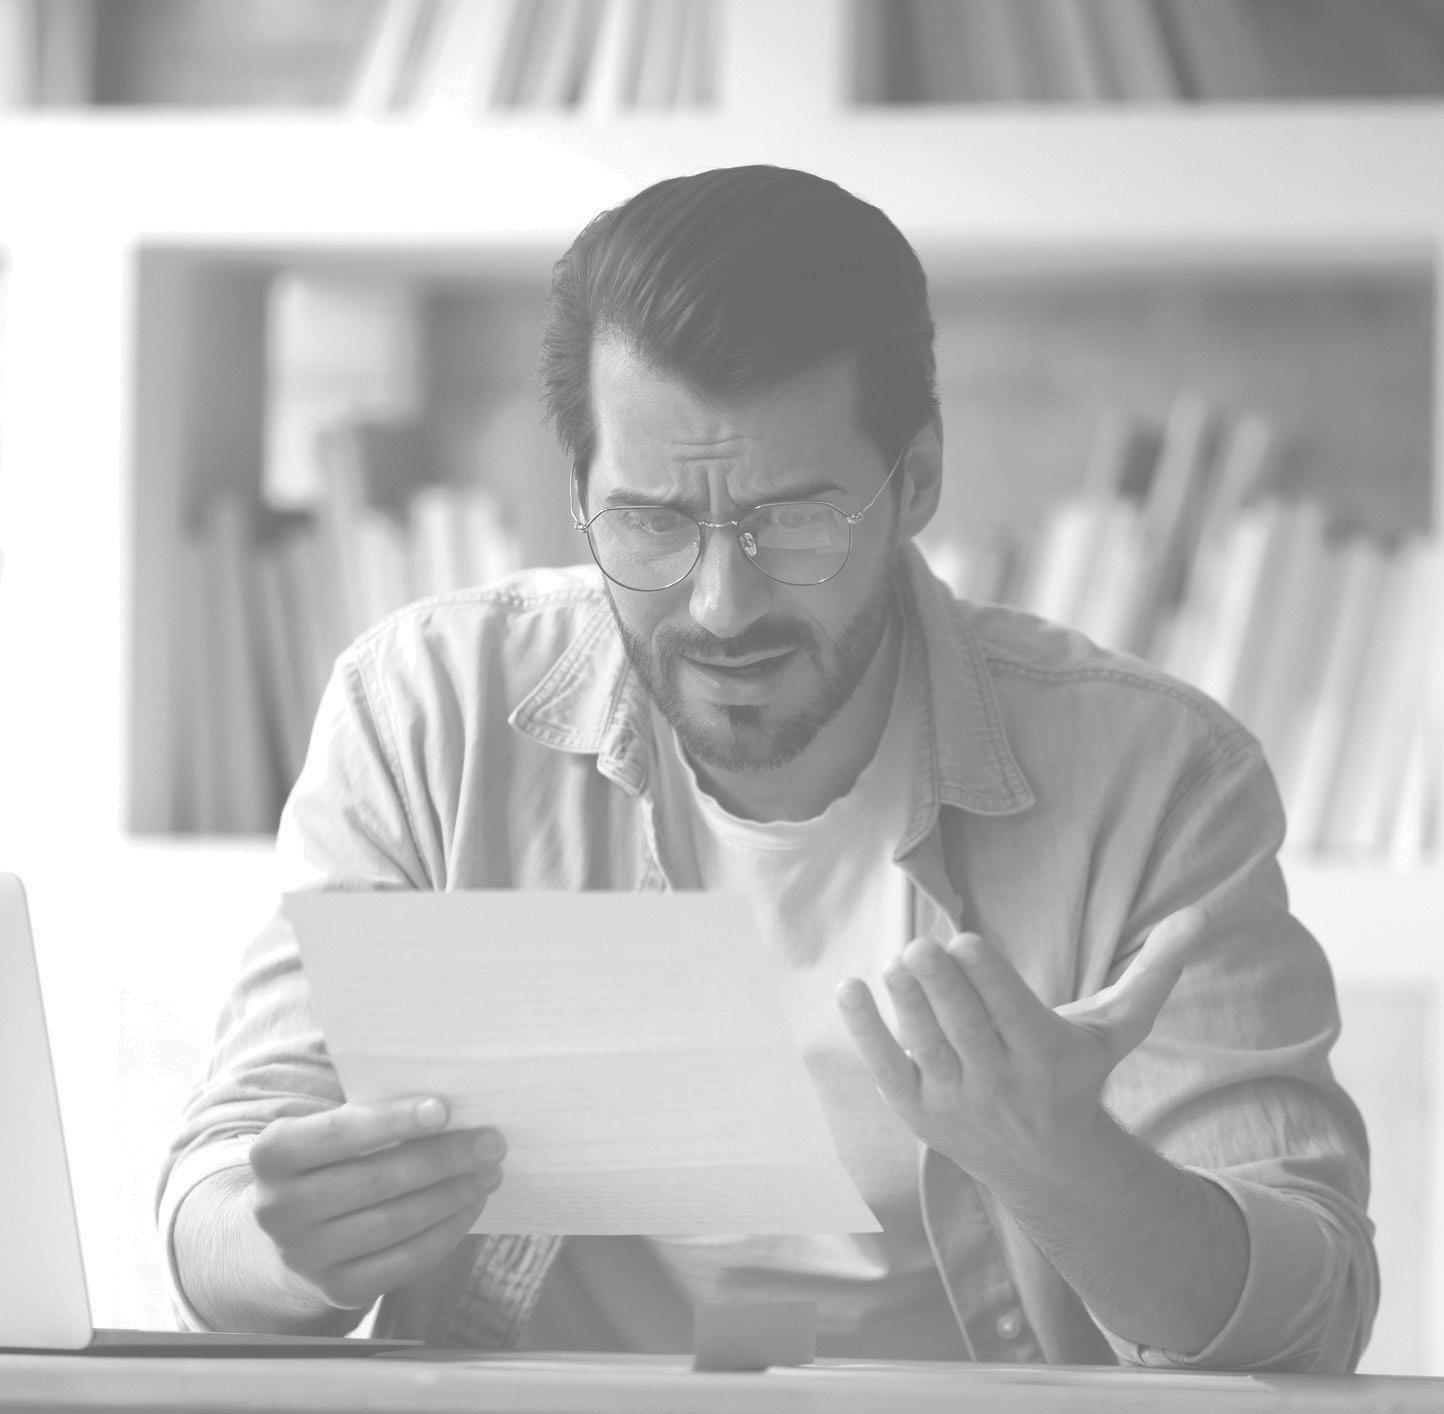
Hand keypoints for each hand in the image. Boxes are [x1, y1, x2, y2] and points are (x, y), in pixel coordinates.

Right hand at [247, 1097, 503, 1312]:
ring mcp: (304, 1256)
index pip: (339, 1133)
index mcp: (272, 1154)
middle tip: (492, 1143)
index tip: (445, 1110)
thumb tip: (448, 1108)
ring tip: (489, 1173)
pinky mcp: (336, 1290)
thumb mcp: (332, 1131)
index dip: (393, 1121)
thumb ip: (373, 1115)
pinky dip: (445, 1232)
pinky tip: (470, 1206)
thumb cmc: (333, 1159)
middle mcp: (277, 1209)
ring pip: (394, 1223)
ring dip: (451, 1195)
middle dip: (442, 1159)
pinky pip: (403, 1262)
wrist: (297, 1230)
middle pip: (375, 1181)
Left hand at [835, 907, 1205, 1187]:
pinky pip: (886, 1069)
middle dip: (940, 987)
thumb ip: (1154, 970)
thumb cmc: (1081, 1075)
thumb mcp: (1120, 1028)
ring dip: (905, 1004)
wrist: (1050, 1167)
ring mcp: (956, 1099)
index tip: (965, 941)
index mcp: (1046, 1055)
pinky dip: (866, 1032)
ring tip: (894, 965)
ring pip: (925, 1047)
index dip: (985, 979)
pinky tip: (850, 989)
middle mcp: (1000, 1081)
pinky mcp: (919, 1111)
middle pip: (964, 1029)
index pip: (1010, 1013)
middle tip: (918, 947)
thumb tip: (1200, 913)